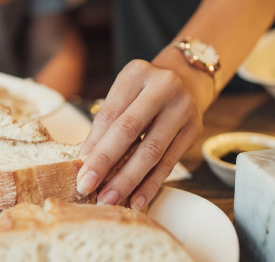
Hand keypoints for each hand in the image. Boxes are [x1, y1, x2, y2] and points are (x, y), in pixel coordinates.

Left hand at [76, 52, 213, 210]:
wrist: (187, 79)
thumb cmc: (146, 91)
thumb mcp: (124, 94)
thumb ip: (107, 123)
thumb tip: (86, 161)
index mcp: (137, 74)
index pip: (109, 114)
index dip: (93, 144)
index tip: (80, 170)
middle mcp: (163, 87)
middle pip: (129, 130)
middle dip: (105, 162)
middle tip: (88, 187)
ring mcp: (182, 108)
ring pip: (151, 151)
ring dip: (128, 180)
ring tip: (111, 198)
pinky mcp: (194, 130)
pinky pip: (169, 162)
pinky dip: (151, 184)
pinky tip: (138, 199)